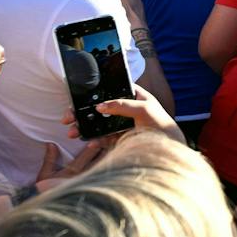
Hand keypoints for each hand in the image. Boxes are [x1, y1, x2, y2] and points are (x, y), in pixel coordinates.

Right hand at [34, 137, 110, 189]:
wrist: (51, 211)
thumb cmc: (46, 192)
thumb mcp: (44, 176)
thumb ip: (50, 159)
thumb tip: (51, 144)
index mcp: (73, 171)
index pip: (87, 154)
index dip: (95, 144)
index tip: (100, 137)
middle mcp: (84, 177)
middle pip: (100, 159)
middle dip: (107, 149)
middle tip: (112, 140)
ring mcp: (91, 184)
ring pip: (105, 168)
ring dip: (110, 158)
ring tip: (117, 150)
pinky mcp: (94, 191)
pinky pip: (105, 178)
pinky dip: (110, 170)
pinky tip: (117, 165)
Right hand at [62, 85, 184, 143]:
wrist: (169, 146)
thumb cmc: (160, 122)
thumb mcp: (143, 109)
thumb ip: (122, 106)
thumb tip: (100, 107)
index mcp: (130, 95)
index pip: (107, 90)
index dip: (91, 93)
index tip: (76, 99)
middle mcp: (123, 108)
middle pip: (97, 108)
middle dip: (81, 113)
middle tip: (68, 118)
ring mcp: (120, 123)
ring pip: (97, 124)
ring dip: (84, 128)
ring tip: (73, 133)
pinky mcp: (119, 138)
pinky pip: (103, 138)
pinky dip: (95, 141)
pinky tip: (90, 143)